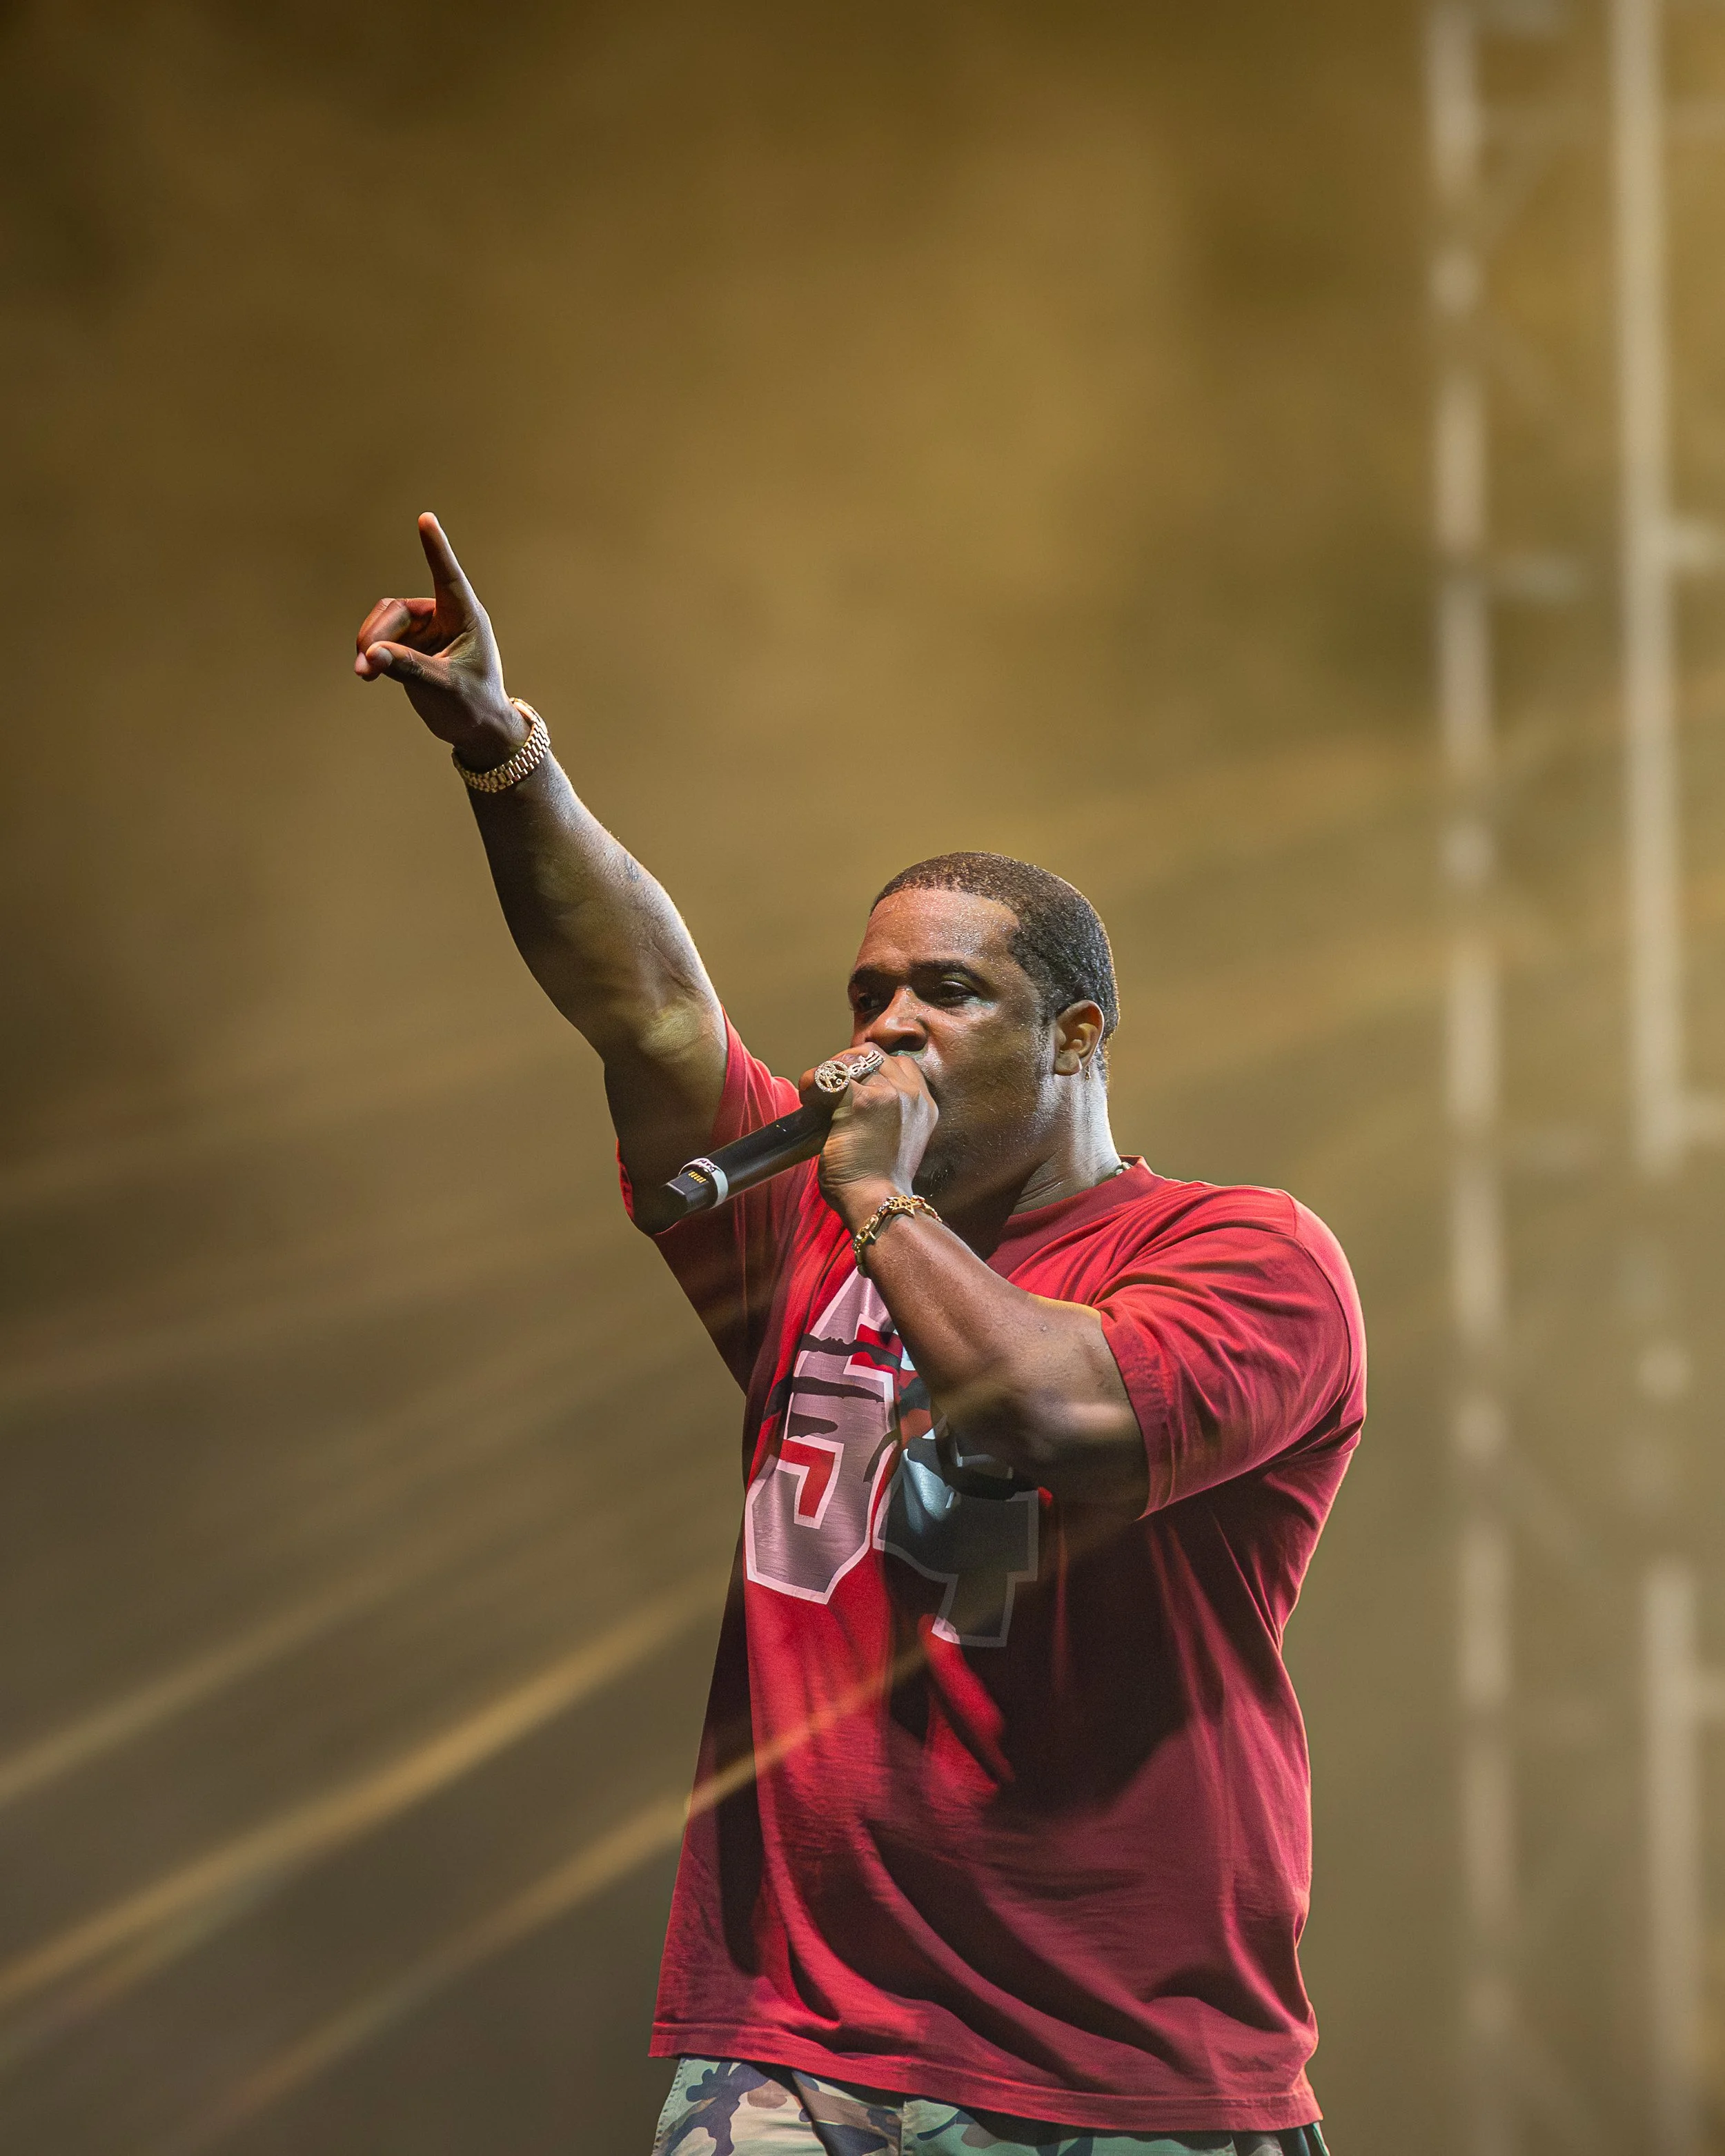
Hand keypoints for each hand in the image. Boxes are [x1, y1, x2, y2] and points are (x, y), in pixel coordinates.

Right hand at [354, 514, 524, 766]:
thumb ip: (409, 668)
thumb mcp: (444, 687)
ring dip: (370, 644)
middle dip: (377, 636)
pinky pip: (380, 639)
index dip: (436, 549)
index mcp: (465, 618)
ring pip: (384, 623)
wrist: (475, 729)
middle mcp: (444, 617)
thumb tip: (370, 654)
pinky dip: (371, 653)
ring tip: (364, 673)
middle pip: (398, 611)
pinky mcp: (409, 646)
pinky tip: (368, 672)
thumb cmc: (473, 704)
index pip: (448, 576)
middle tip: (365, 665)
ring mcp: (424, 630)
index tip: (426, 519)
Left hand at [801, 1051, 937, 1228]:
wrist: (878, 1202)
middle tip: (829, 1089)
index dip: (872, 1068)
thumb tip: (851, 1095)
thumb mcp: (899, 1141)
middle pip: (873, 1054)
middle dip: (847, 1064)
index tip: (853, 1084)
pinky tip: (808, 1101)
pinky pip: (828, 1076)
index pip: (899, 1063)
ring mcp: (889, 1094)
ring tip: (818, 1097)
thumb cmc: (879, 1183)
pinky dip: (811, 1084)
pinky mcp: (861, 1102)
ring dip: (829, 1073)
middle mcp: (911, 1094)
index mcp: (924, 1104)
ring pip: (850, 1059)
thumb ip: (888, 1115)